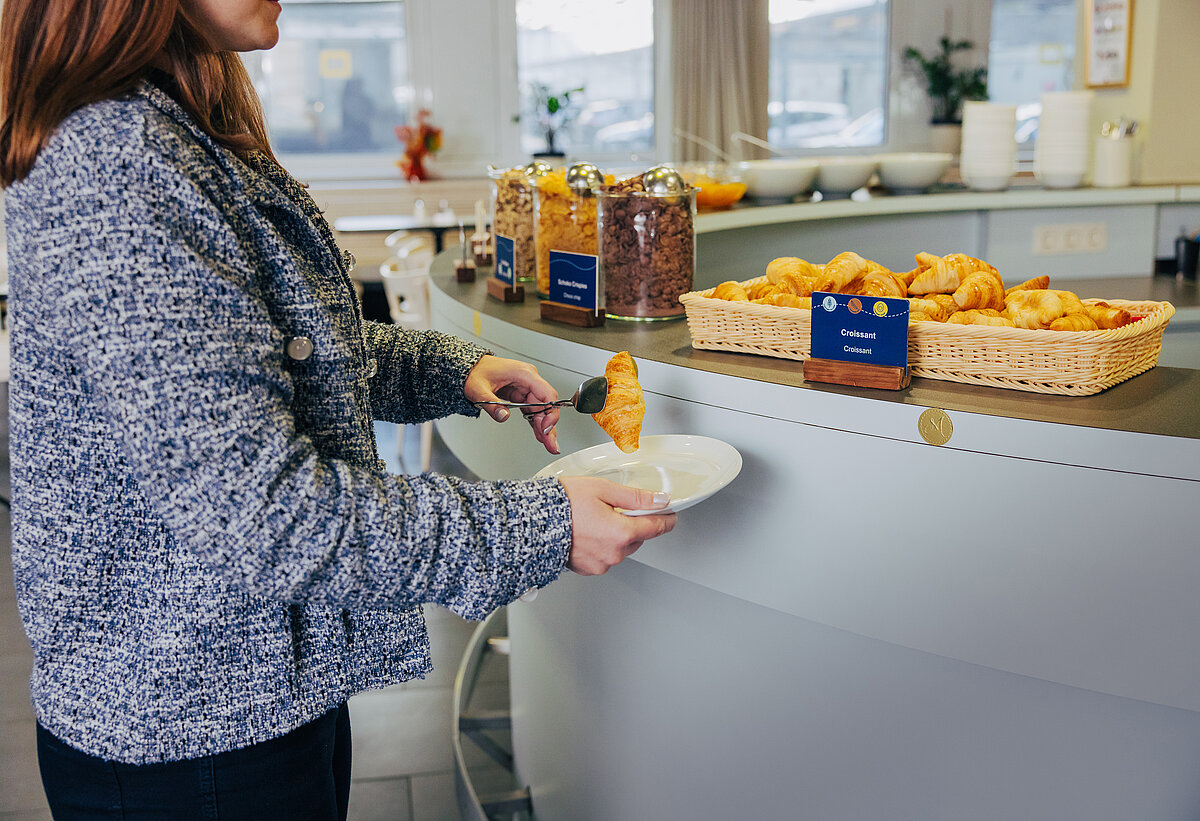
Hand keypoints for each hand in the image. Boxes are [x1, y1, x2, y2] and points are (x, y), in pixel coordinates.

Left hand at [464, 355, 560, 453]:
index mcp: (524, 374)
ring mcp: (526, 388)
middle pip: (546, 405)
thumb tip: (504, 416)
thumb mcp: (479, 389)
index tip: (545, 428)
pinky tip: (540, 435)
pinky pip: (532, 411)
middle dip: (549, 426)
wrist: (469, 368)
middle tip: (551, 444)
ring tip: (549, 444)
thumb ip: (492, 404)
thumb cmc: (476, 372)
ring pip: (541, 410)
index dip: (550, 413)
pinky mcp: (521, 395)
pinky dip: (536, 423)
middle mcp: (528, 381)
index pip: (547, 394)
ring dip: (544, 428)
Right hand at [559, 476, 676, 574]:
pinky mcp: (588, 569)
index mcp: (622, 533)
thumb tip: (659, 500)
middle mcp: (614, 553)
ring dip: (615, 535)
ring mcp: (601, 564)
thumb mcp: (603, 489)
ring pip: (621, 548)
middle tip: (612, 508)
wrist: (533, 522)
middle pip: (638, 538)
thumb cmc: (562, 504)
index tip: (668, 512)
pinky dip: (600, 545)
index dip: (665, 517)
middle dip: (632, 523)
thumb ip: (635, 497)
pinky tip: (586, 531)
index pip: (657, 527)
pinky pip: (604, 556)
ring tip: (593, 519)